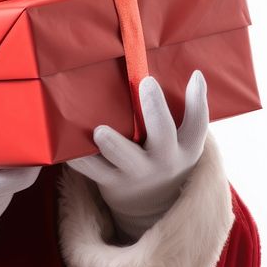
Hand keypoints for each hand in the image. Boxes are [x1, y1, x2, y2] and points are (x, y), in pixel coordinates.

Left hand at [66, 70, 208, 242]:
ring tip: (100, 131)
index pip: (199, 123)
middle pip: (163, 135)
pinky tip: (67, 144)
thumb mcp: (178, 141)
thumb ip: (175, 112)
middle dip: (154, 108)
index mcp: (185, 147)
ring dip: (113, 144)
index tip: (195, 75)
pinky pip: (93, 170)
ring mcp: (136, 172)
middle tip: (145, 82)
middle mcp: (164, 160)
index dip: (199, 100)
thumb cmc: (160, 154)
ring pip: (123, 158)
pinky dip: (80, 159)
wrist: (149, 204)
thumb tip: (170, 63)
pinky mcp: (110, 181)